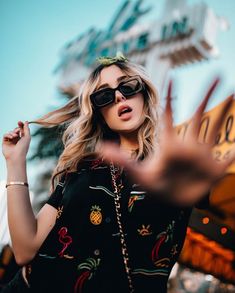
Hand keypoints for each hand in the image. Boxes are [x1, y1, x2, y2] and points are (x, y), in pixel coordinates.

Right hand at [2, 121, 30, 162]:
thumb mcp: (27, 137)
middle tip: (18, 130)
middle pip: (16, 130)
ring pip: (10, 132)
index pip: (21, 130)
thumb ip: (26, 129)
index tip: (19, 122)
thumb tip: (26, 121)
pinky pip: (5, 135)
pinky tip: (11, 137)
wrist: (16, 156)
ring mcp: (11, 141)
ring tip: (15, 136)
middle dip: (17, 129)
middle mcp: (17, 140)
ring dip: (13, 132)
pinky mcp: (5, 142)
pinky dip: (8, 134)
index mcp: (23, 139)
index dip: (20, 125)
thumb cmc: (23, 147)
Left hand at [98, 79, 234, 205]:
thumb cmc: (154, 185)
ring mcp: (202, 155)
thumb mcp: (137, 173)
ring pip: (215, 128)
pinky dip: (234, 153)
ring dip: (225, 111)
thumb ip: (120, 160)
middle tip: (216, 74)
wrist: (169, 202)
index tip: (172, 76)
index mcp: (170, 143)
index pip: (170, 115)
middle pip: (199, 113)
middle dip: (207, 94)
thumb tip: (98, 149)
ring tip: (233, 91)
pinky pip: (228, 159)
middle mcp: (188, 144)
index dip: (171, 96)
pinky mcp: (213, 169)